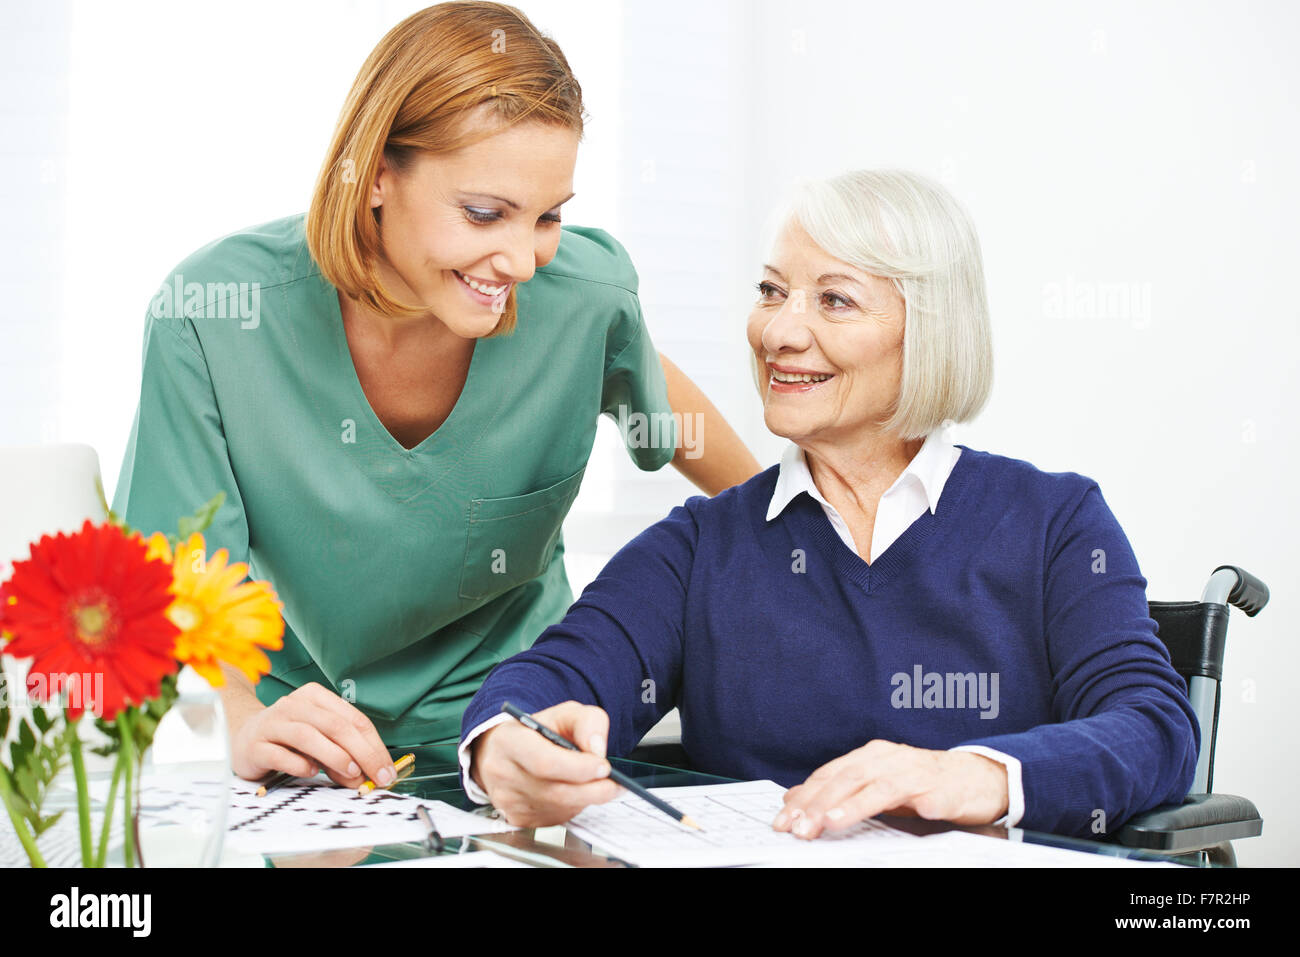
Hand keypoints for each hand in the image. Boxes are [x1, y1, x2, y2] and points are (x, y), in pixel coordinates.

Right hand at [229, 681, 394, 790]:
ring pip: (308, 736)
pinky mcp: (256, 746)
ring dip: (334, 755)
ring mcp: (272, 724)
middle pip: (335, 726)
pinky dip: (299, 764)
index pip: (353, 719)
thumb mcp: (321, 739)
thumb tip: (367, 775)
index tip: (386, 769)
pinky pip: (280, 755)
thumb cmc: (289, 737)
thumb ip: (343, 753)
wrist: (244, 736)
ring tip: (351, 772)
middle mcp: (294, 706)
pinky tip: (311, 772)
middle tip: (375, 776)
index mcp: (315, 697)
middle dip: (362, 752)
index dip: (374, 745)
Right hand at [470, 701, 621, 826]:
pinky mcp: (518, 819)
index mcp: (510, 742)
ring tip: (598, 783)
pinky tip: (574, 792)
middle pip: (556, 792)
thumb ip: (587, 721)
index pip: (545, 762)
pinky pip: (557, 819)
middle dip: (593, 790)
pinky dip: (573, 807)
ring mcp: (509, 801)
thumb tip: (598, 750)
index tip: (603, 766)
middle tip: (614, 783)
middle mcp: (504, 774)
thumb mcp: (563, 713)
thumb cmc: (535, 732)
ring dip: (586, 798)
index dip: (578, 768)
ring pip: (560, 808)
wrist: (503, 752)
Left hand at [772, 740, 1008, 838]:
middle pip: (846, 779)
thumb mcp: (875, 786)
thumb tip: (795, 801)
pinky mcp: (942, 788)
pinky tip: (902, 813)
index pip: (828, 775)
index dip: (804, 797)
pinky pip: (927, 795)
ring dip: (852, 805)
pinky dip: (914, 802)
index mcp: (869, 757)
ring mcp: (915, 772)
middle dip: (819, 805)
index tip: (782, 820)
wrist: (978, 778)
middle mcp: (888, 759)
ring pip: (878, 786)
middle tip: (799, 829)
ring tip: (830, 823)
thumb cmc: (921, 784)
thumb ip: (839, 792)